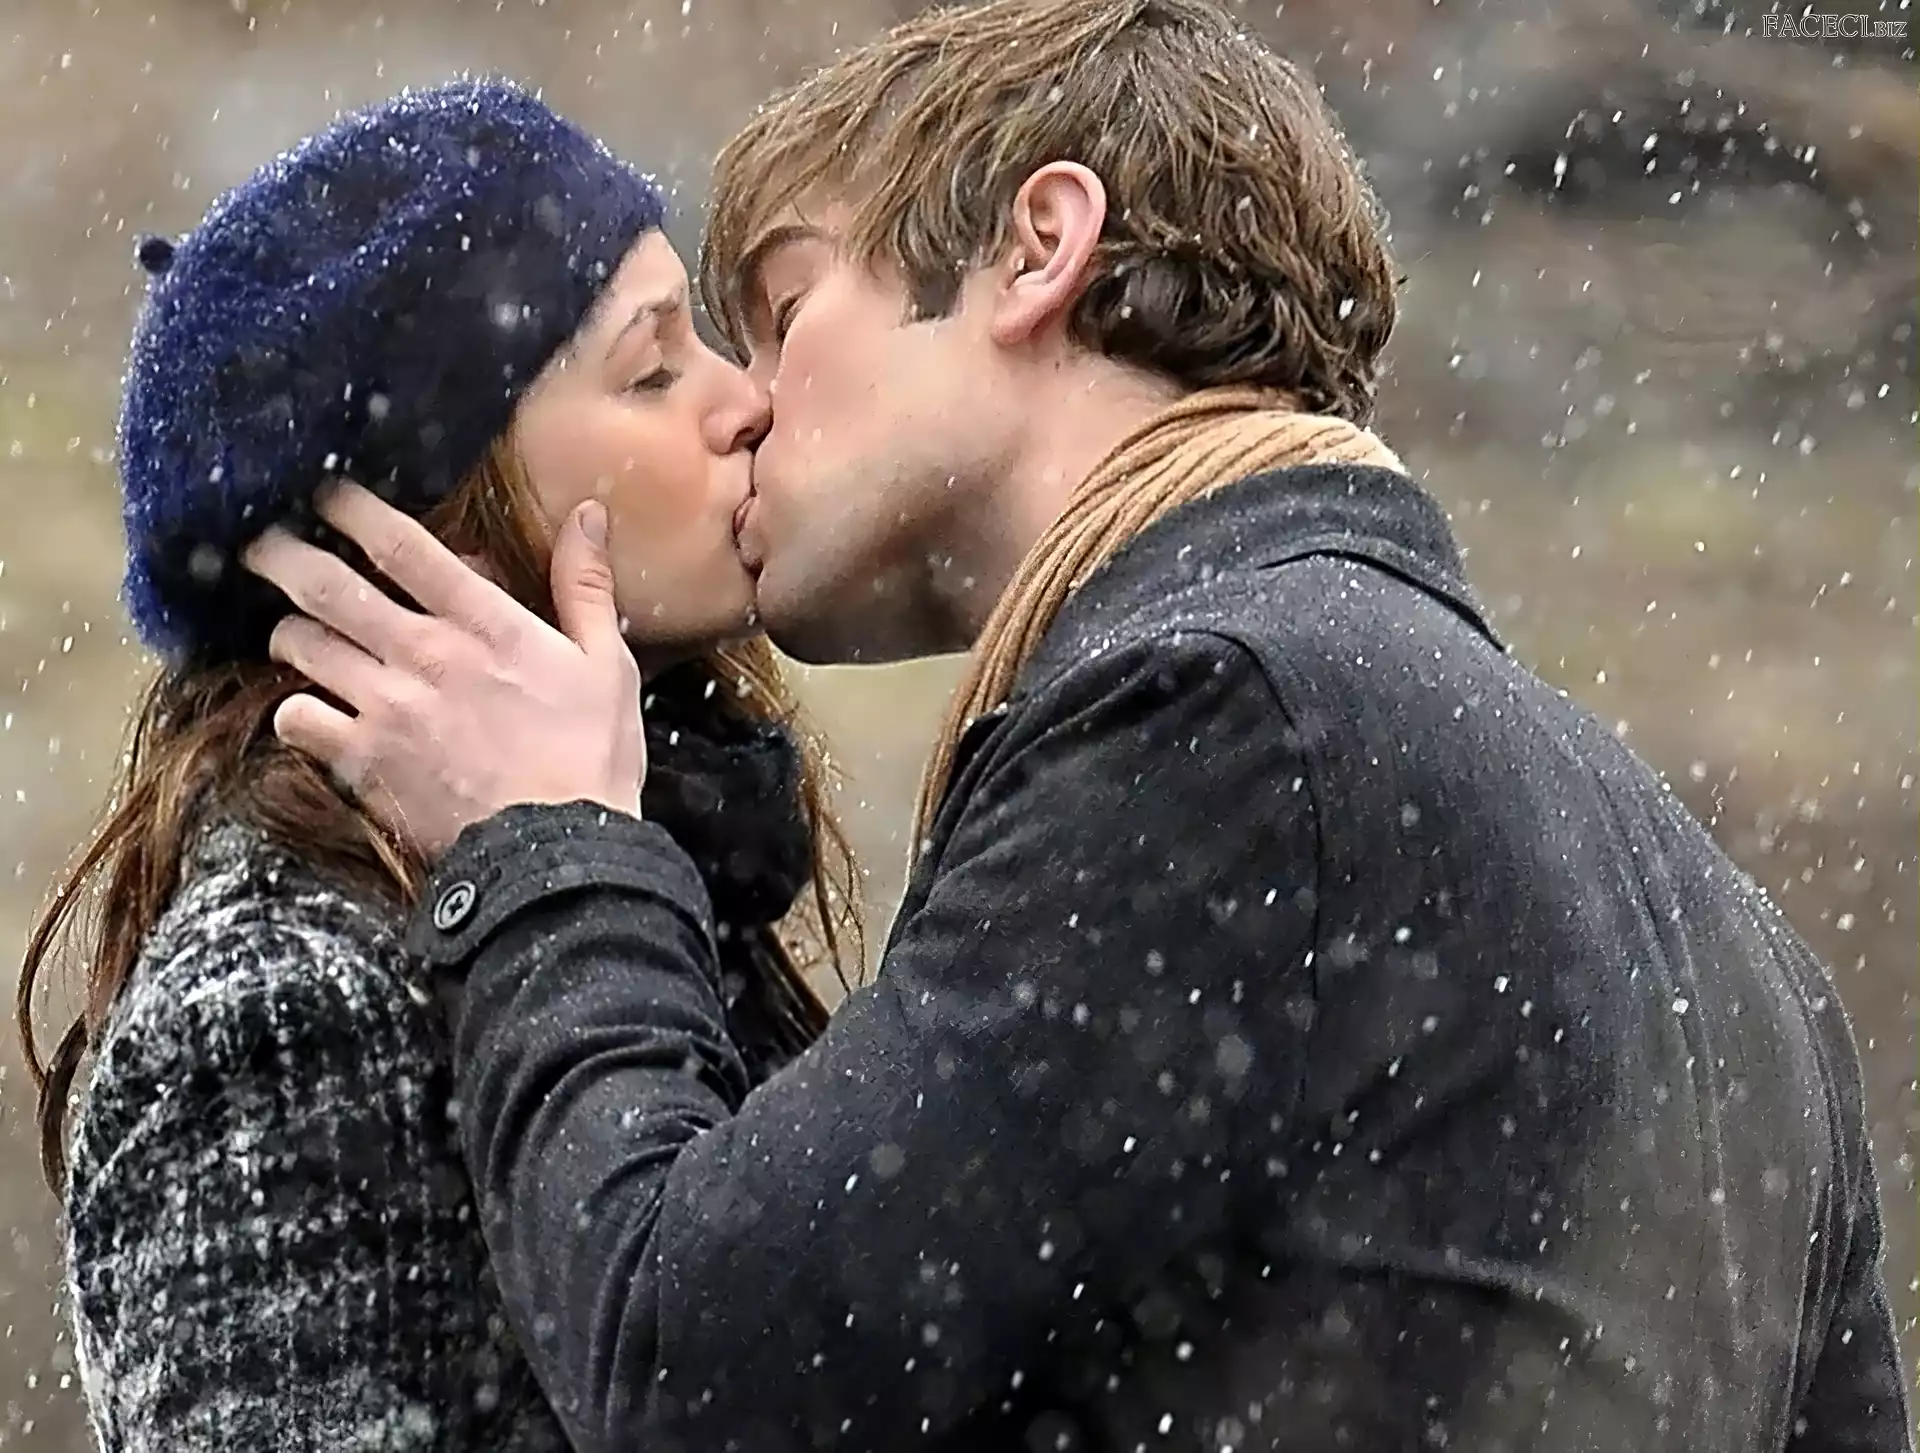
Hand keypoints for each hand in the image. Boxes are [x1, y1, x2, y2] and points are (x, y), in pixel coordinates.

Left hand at [243, 482, 645, 859]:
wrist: (560, 852)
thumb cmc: (591, 758)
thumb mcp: (607, 663)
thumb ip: (584, 584)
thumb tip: (587, 514)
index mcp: (483, 624)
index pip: (401, 546)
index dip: (352, 510)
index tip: (326, 494)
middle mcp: (423, 654)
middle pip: (326, 585)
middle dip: (282, 556)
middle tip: (264, 546)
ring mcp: (385, 708)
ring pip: (300, 645)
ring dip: (290, 633)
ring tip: (293, 633)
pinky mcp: (363, 761)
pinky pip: (296, 719)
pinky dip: (293, 711)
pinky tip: (307, 711)